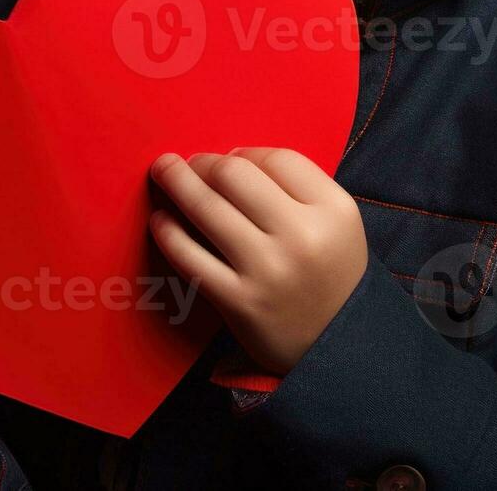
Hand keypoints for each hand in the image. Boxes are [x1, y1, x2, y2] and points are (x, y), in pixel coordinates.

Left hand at [147, 147, 367, 374]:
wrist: (337, 344)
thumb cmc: (329, 273)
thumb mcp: (337, 223)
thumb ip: (297, 187)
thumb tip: (227, 159)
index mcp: (334, 210)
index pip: (277, 159)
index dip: (245, 152)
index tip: (230, 158)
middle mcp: (302, 237)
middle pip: (236, 174)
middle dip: (204, 161)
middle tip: (189, 162)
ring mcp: (267, 271)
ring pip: (206, 207)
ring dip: (176, 181)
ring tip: (164, 171)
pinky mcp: (238, 302)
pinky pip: (188, 256)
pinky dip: (167, 230)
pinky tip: (160, 219)